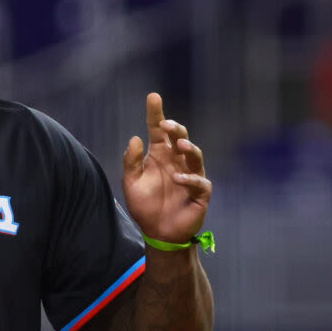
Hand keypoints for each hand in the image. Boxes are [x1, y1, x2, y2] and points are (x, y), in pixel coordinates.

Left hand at [121, 91, 211, 241]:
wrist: (158, 233)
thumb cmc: (145, 206)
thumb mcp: (131, 183)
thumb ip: (131, 162)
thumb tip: (135, 138)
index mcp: (160, 155)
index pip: (158, 131)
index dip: (156, 113)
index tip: (153, 97)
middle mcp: (177, 161)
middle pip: (179, 137)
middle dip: (175, 128)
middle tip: (166, 124)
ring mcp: (190, 175)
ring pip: (194, 155)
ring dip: (188, 147)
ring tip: (179, 144)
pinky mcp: (200, 192)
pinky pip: (199, 182)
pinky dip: (190, 179)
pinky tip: (178, 179)